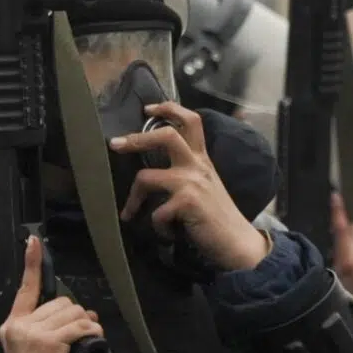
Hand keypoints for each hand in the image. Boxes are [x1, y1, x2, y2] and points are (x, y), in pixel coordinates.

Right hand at [0, 236, 102, 352]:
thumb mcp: (31, 349)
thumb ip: (42, 326)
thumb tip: (77, 311)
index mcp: (12, 324)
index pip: (24, 288)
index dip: (31, 262)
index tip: (33, 240)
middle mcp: (19, 325)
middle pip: (59, 302)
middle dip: (74, 316)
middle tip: (79, 335)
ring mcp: (33, 333)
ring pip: (72, 312)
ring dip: (85, 325)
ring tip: (84, 342)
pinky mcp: (49, 343)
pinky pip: (79, 327)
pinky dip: (91, 333)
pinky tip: (92, 342)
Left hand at [111, 102, 270, 271]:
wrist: (238, 244)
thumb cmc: (217, 216)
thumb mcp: (204, 184)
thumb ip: (186, 170)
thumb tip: (153, 164)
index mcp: (201, 159)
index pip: (191, 121)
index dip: (169, 108)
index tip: (148, 109)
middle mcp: (197, 165)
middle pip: (167, 136)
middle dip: (136, 138)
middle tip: (115, 144)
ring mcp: (192, 183)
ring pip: (146, 178)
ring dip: (133, 198)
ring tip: (129, 213)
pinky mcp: (187, 203)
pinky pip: (156, 212)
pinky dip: (156, 227)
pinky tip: (165, 233)